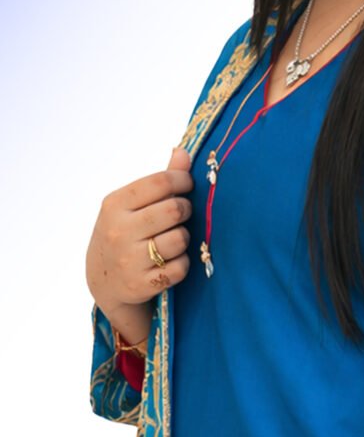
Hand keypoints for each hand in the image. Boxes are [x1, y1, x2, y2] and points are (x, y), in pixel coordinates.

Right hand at [86, 147, 193, 326]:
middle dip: (185, 210)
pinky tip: (169, 261)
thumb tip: (183, 151)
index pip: (160, 181)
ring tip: (174, 238)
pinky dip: (181, 264)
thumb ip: (160, 180)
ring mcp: (128, 260)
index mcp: (115, 204)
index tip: (187, 184)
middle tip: (181, 214)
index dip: (182, 180)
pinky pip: (179, 268)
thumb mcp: (132, 204)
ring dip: (184, 238)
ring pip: (180, 238)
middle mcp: (118, 231)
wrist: (103, 281)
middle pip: (174, 209)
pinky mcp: (140, 285)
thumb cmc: (125, 231)